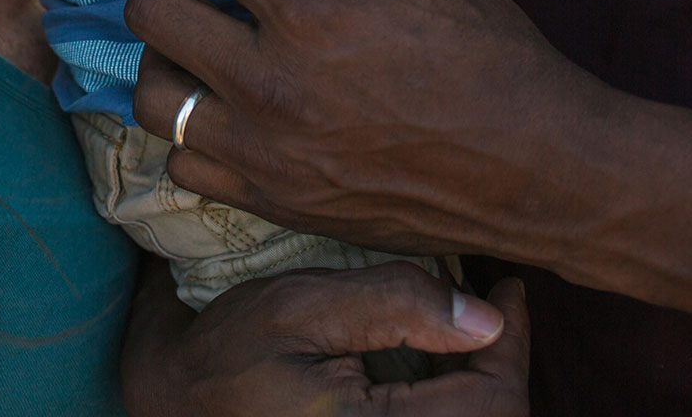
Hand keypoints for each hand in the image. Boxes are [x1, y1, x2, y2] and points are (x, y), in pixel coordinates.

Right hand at [124, 261, 529, 416]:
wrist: (178, 400)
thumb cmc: (231, 349)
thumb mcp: (302, 307)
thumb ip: (394, 304)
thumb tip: (489, 318)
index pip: (492, 403)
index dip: (513, 342)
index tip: (507, 288)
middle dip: (500, 362)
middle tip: (491, 302)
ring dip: (481, 385)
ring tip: (467, 329)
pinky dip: (455, 400)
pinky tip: (443, 362)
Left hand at [130, 0, 610, 263]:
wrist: (540, 175)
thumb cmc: (499, 63)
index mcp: (311, 13)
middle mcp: (269, 82)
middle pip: (153, 11)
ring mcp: (264, 151)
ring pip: (151, 96)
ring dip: (164, 58)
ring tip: (197, 46)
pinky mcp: (274, 202)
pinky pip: (183, 167)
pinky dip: (188, 135)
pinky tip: (224, 114)